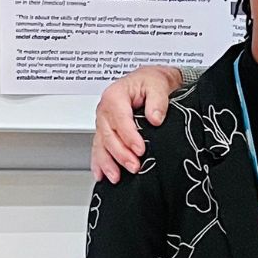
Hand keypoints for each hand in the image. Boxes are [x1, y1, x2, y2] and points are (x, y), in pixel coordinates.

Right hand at [91, 65, 182, 182]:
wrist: (150, 81)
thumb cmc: (151, 81)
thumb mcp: (158, 84)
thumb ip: (158, 100)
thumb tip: (155, 118)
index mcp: (115, 95)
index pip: (119, 118)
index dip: (129, 136)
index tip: (140, 149)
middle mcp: (105, 109)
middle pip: (108, 134)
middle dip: (120, 153)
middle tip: (134, 166)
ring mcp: (104, 121)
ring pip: (101, 144)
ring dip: (107, 162)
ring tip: (116, 177)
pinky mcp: (106, 130)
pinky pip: (99, 147)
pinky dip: (99, 162)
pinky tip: (101, 174)